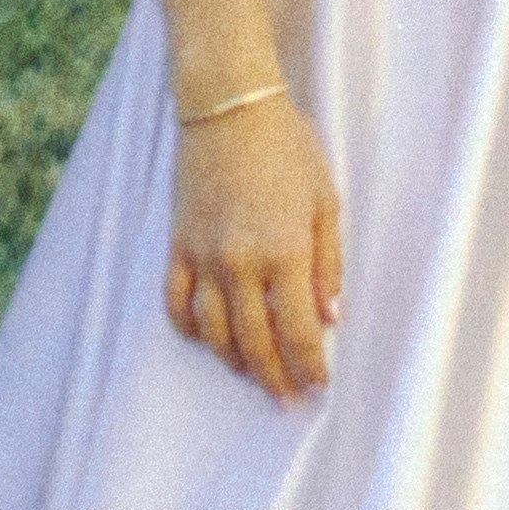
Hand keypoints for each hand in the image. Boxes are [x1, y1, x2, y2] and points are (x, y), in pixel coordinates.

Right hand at [168, 92, 344, 398]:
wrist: (229, 110)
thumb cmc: (288, 150)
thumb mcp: (326, 202)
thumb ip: (328, 264)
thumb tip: (331, 317)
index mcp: (285, 253)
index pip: (298, 330)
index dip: (309, 366)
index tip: (318, 386)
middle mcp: (241, 263)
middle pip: (255, 340)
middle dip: (274, 376)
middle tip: (287, 399)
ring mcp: (204, 256)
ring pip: (214, 330)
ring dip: (234, 360)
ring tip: (251, 375)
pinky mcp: (179, 245)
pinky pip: (177, 301)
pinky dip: (189, 328)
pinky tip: (206, 339)